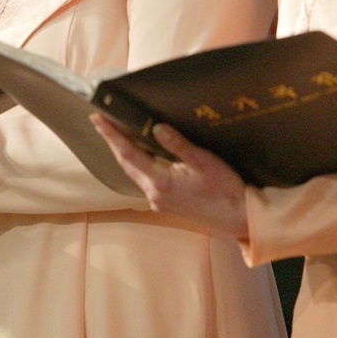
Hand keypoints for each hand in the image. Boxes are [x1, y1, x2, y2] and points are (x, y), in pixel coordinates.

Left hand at [91, 115, 249, 239]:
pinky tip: (140, 153)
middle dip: (112, 141)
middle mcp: (154, 193)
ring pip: (134, 172)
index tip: (97, 119)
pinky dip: (138, 163)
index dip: (111, 135)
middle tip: (101, 121)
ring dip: (124, 152)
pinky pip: (144, 179)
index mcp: (161, 181)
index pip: (128, 153)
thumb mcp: (203, 161)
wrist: (239, 218)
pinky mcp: (165, 203)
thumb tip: (157, 128)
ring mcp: (158, 201)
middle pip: (126, 163)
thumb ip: (177, 144)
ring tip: (116, 133)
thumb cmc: (225, 190)